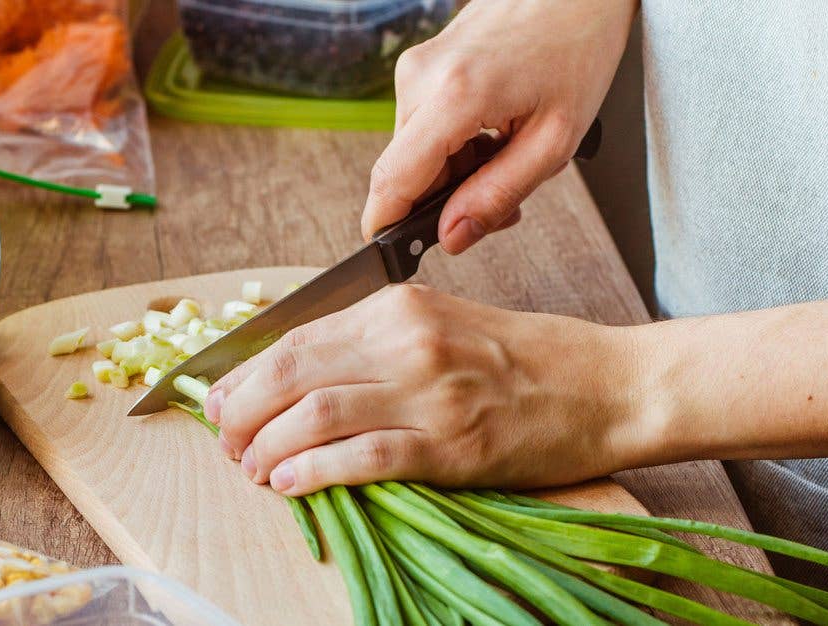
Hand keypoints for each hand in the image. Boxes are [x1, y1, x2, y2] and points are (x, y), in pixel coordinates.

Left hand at [203, 285, 652, 495]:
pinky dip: (313, 473)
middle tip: (225, 441)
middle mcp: (408, 340)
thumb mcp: (443, 323)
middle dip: (241, 412)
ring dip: (267, 447)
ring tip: (251, 469)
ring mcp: (431, 393)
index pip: (295, 337)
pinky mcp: (452, 445)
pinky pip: (363, 458)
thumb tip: (297, 376)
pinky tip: (290, 484)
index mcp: (399, 306)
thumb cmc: (526, 358)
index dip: (244, 374)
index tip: (217, 400)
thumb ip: (374, 341)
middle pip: (291, 373)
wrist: (609, 386)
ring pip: (314, 415)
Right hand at [363, 0, 635, 252]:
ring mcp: (416, 67)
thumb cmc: (576, 49)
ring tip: (507, 154)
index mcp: (454, 97)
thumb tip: (451, 237)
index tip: (391, 256)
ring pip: (413, 151)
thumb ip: (497, 194)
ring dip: (451, 171)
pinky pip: (421, 125)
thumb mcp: (554, 140)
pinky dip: (451, 143)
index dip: (386, 227)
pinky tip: (492, 130)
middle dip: (442, 200)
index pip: (393, 180)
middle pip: (404, 172)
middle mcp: (421, 79)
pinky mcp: (419, 63)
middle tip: (501, 205)